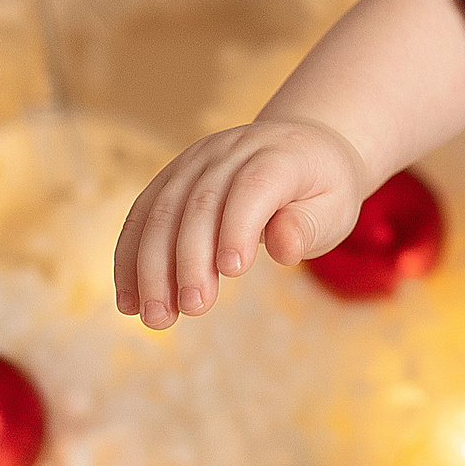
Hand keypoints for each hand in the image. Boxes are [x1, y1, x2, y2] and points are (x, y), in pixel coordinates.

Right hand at [113, 119, 368, 330]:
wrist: (301, 149)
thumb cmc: (322, 189)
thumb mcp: (335, 208)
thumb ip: (309, 227)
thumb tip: (284, 247)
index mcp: (280, 154)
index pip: (254, 186)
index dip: (239, 226)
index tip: (233, 273)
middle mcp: (233, 149)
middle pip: (201, 203)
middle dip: (191, 260)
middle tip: (194, 308)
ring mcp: (197, 159)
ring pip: (162, 211)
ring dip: (152, 268)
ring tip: (157, 316)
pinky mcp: (172, 176)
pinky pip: (141, 216)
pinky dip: (131, 259)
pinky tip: (129, 300)